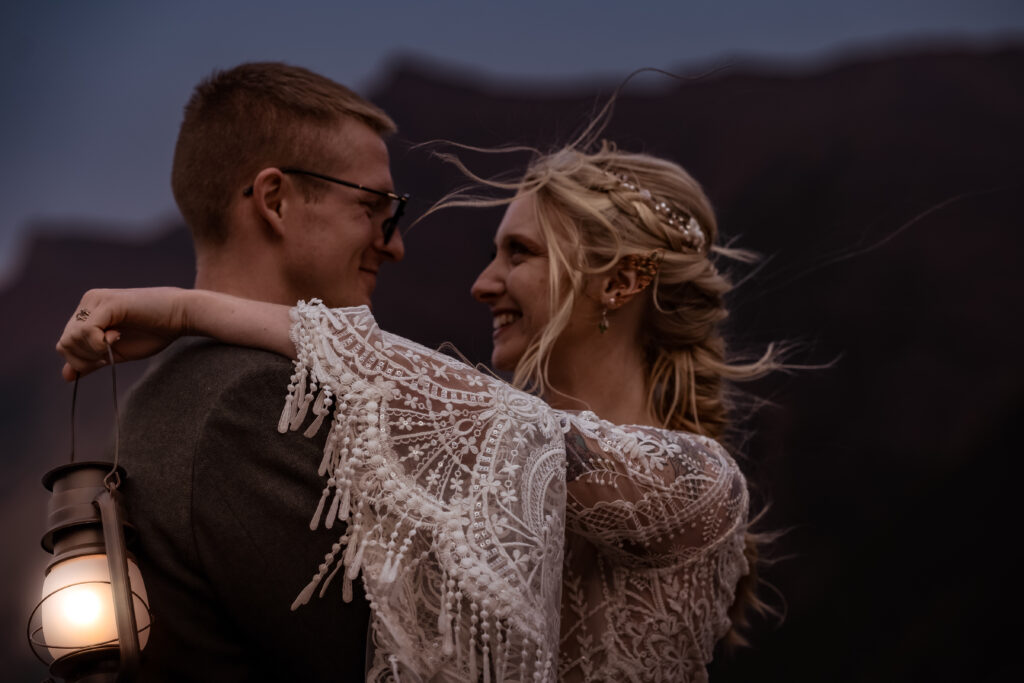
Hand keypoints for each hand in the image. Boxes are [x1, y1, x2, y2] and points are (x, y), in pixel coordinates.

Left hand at [57, 287, 190, 380]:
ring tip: (116, 341)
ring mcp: (96, 300)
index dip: (83, 360)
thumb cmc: (155, 332)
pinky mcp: (108, 303)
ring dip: (94, 350)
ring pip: (72, 338)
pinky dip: (99, 344)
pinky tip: (117, 338)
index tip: (108, 355)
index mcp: (88, 312)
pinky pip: (87, 332)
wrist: (182, 316)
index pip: (65, 344)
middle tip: (112, 351)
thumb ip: (92, 361)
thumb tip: (67, 376)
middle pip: (65, 343)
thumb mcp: (117, 352)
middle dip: (88, 357)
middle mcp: (88, 301)